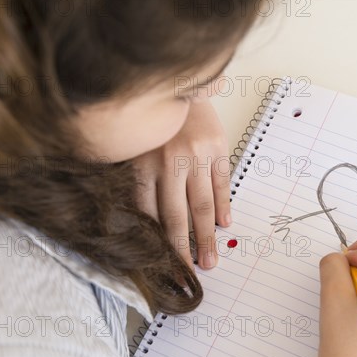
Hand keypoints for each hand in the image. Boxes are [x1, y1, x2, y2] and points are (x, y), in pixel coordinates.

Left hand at [133, 99, 231, 269]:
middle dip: (182, 250)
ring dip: (206, 236)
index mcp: (142, 165)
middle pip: (176, 217)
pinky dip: (223, 205)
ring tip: (211, 260)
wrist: (176, 82)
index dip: (156, 244)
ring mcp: (196, 156)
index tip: (161, 266)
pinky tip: (224, 223)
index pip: (149, 215)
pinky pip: (222, 183)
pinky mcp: (217, 148)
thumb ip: (133, 181)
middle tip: (189, 274)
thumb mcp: (132, 148)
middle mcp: (169, 163)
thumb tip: (136, 221)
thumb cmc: (152, 120)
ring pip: (202, 205)